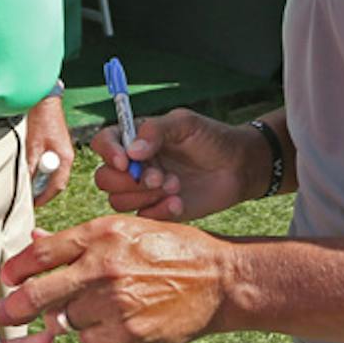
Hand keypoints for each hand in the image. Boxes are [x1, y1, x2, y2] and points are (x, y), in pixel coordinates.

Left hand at [0, 216, 231, 342]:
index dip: (17, 268)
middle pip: (40, 294)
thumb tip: (34, 239)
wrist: (218, 279)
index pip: (42, 253)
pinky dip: (95, 332)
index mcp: (101, 235)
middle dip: (17, 307)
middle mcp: (103, 267)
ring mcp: (114, 302)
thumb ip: (79, 240)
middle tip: (7, 313)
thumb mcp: (126, 230)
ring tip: (100, 305)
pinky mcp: (127, 333)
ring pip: (66, 319)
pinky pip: (89, 338)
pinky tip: (117, 319)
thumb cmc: (171, 249)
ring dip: (72, 316)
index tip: (7, 278)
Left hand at [25, 94, 73, 207]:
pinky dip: (38, 167)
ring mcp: (61, 151)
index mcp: (65, 158)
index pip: (57, 186)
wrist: (43, 99)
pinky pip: (47, 163)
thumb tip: (26, 184)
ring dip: (39, 178)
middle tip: (27, 197)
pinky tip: (29, 165)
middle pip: (55, 182)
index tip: (33, 204)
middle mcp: (66, 157)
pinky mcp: (55, 146)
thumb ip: (31, 166)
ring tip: (26, 181)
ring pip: (51, 173)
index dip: (44, 197)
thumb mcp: (33, 145)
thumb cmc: (41, 119)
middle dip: (41, 190)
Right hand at [89, 108, 256, 221]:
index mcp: (136, 139)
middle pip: (104, 178)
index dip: (108, 153)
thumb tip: (131, 151)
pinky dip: (159, 211)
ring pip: (118, 201)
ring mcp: (143, 190)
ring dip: (145, 196)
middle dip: (129, 181)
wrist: (239, 167)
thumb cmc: (212, 139)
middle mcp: (134, 165)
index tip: (126, 162)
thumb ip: (156, 131)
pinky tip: (180, 201)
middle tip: (159, 178)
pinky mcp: (156, 210)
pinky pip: (141, 218)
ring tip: (175, 186)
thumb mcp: (186, 124)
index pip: (104, 142)